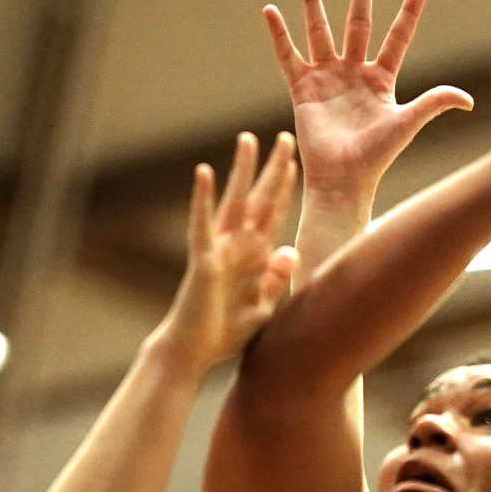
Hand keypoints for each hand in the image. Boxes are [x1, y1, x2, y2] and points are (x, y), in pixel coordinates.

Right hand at [158, 131, 301, 371]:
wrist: (194, 353)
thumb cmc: (224, 333)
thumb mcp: (263, 307)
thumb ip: (276, 280)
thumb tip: (292, 252)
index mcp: (254, 257)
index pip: (273, 215)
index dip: (285, 190)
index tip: (296, 164)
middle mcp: (237, 246)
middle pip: (259, 200)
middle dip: (273, 170)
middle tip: (286, 138)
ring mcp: (219, 249)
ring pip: (232, 202)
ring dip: (241, 171)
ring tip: (248, 141)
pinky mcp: (203, 259)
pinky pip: (202, 224)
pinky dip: (203, 199)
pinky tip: (205, 172)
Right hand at [265, 0, 470, 204]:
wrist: (342, 180)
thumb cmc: (375, 157)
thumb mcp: (407, 123)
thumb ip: (434, 103)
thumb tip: (468, 100)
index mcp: (381, 80)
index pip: (397, 38)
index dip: (408, 14)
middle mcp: (353, 73)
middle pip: (357, 24)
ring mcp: (327, 78)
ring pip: (319, 31)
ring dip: (312, 4)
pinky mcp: (303, 89)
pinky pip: (288, 55)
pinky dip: (279, 34)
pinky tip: (270, 10)